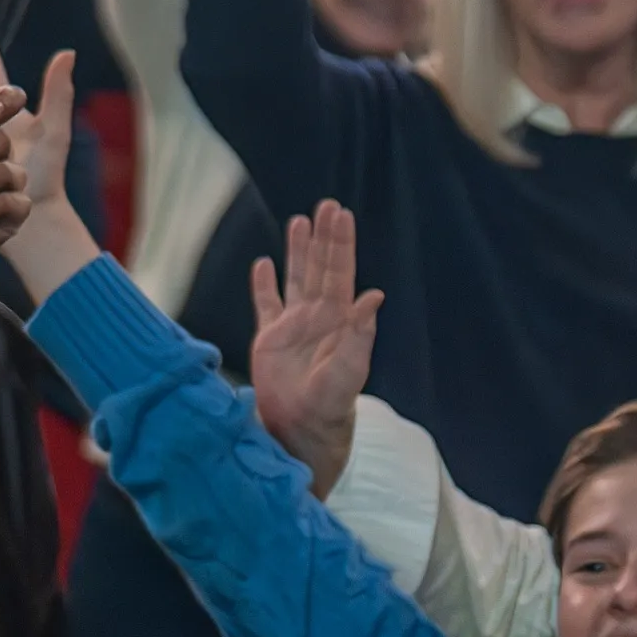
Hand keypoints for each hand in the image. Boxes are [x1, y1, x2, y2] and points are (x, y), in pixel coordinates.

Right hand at [245, 202, 381, 489]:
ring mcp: (292, 328)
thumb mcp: (350, 369)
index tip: (340, 215)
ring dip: (297, 252)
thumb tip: (374, 296)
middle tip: (326, 206)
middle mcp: (317, 318)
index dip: (340, 243)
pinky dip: (263, 285)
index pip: (340, 272)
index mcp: (338, 320)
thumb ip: (360, 333)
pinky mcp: (269, 341)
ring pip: (295, 279)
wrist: (302, 430)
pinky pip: (266, 306)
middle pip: (319, 268)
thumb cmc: (331, 405)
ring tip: (299, 221)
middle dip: (322, 238)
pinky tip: (263, 264)